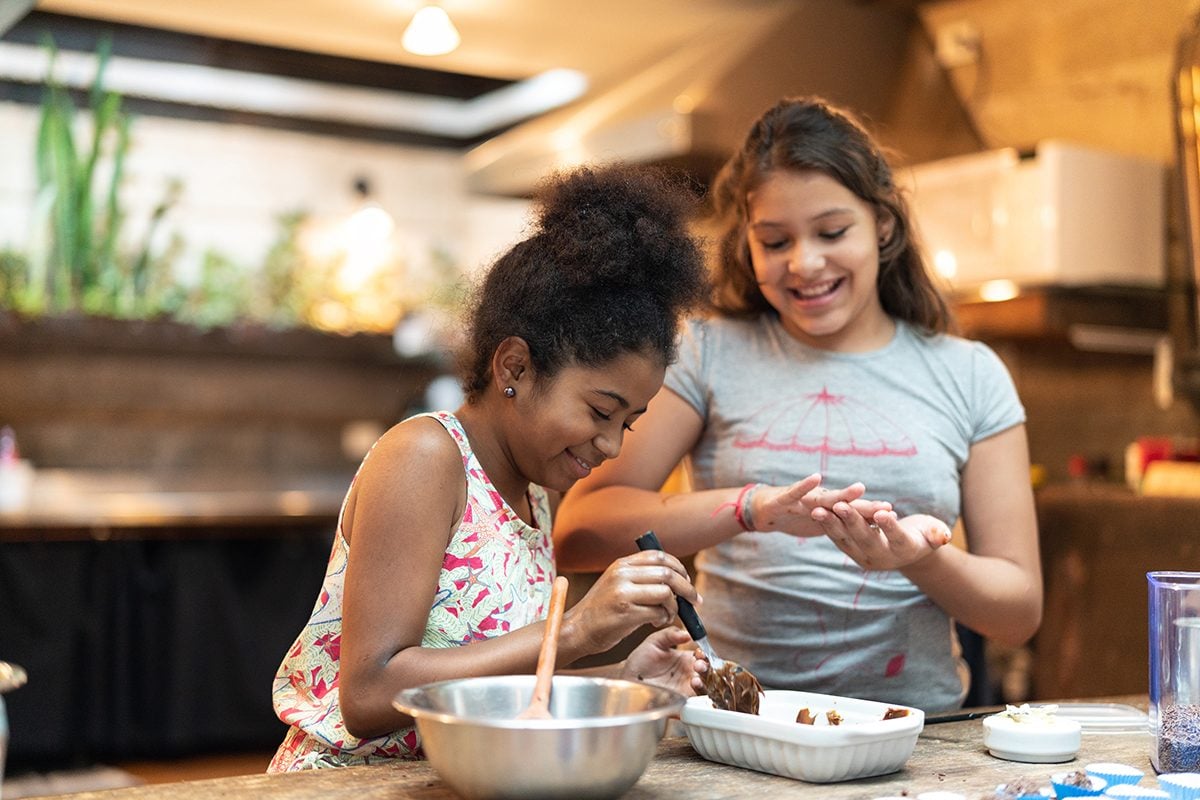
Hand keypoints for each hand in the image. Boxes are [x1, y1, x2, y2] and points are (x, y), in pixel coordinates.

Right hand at [564, 550, 698, 655]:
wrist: (577, 629)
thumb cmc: (601, 610)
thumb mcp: (616, 583)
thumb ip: (639, 576)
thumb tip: (675, 578)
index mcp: (622, 565)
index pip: (659, 556)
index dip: (679, 567)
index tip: (686, 581)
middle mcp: (622, 575)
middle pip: (667, 573)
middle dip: (687, 588)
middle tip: (694, 600)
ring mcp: (623, 593)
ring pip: (666, 592)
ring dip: (675, 606)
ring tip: (669, 615)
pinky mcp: (626, 613)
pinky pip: (658, 612)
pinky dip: (664, 618)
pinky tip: (656, 622)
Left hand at [622, 626, 707, 695]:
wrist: (627, 678)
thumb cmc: (640, 659)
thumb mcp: (655, 641)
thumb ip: (670, 635)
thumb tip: (687, 634)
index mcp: (685, 659)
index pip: (702, 657)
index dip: (704, 656)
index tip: (700, 654)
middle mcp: (688, 674)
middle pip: (706, 673)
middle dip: (706, 669)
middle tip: (698, 667)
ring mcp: (684, 688)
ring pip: (703, 688)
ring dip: (703, 684)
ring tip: (695, 680)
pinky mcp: (679, 701)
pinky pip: (694, 702)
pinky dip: (696, 698)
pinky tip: (690, 691)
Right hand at [752, 473, 891, 535]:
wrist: (763, 510)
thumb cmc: (794, 516)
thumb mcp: (819, 523)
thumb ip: (839, 524)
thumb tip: (864, 531)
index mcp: (828, 510)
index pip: (853, 513)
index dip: (872, 514)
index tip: (894, 515)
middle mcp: (819, 501)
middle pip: (846, 506)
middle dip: (865, 506)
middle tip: (886, 506)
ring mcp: (803, 499)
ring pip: (825, 498)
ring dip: (842, 494)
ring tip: (860, 488)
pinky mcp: (785, 498)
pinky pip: (796, 492)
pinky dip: (805, 485)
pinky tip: (816, 477)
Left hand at [812, 505, 952, 569]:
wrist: (909, 548)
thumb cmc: (925, 533)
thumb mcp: (934, 531)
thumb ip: (938, 533)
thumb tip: (944, 536)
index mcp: (904, 550)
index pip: (896, 537)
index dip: (889, 526)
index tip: (882, 512)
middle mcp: (882, 557)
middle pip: (866, 539)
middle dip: (852, 522)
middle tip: (840, 506)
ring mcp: (864, 556)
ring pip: (846, 539)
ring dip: (831, 524)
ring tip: (817, 510)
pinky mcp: (851, 550)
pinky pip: (837, 537)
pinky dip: (826, 525)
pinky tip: (814, 511)